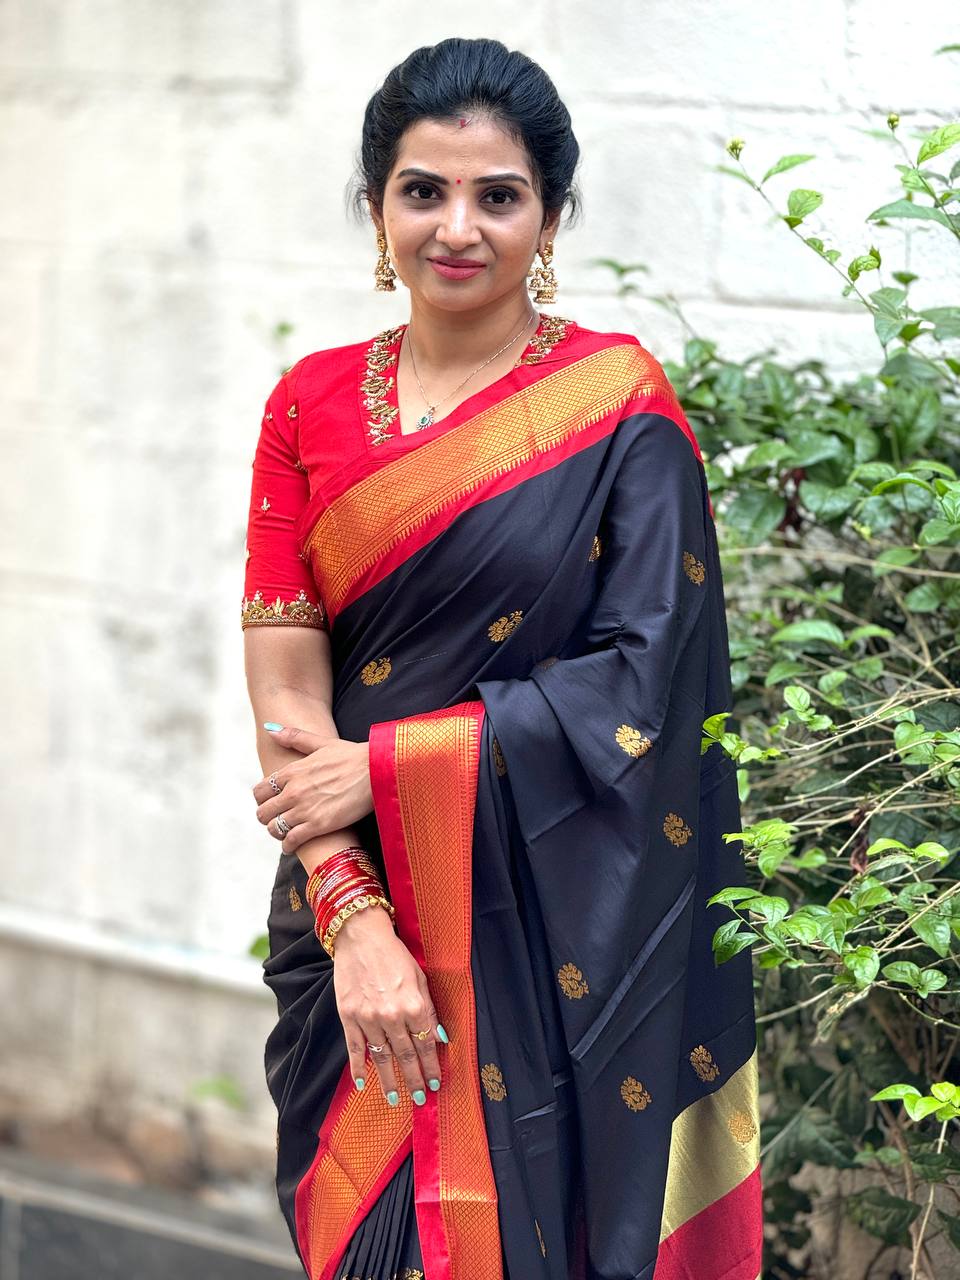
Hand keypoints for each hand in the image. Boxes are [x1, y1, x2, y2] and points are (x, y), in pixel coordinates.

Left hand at [252, 725, 373, 853]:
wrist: (377, 770)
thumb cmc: (353, 756)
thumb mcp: (322, 742)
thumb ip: (294, 737)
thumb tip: (270, 729)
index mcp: (292, 771)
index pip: (260, 791)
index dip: (262, 800)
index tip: (271, 803)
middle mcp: (293, 791)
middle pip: (262, 812)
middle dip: (267, 818)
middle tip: (278, 819)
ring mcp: (305, 809)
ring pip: (274, 828)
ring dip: (277, 833)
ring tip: (286, 833)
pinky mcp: (319, 825)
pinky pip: (292, 841)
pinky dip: (289, 846)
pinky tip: (293, 845)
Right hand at [334, 906, 446, 1103]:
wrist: (361, 937)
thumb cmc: (395, 954)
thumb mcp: (420, 977)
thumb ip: (430, 1009)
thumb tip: (440, 1038)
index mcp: (414, 1005)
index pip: (426, 1044)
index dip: (432, 1065)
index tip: (436, 1082)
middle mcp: (392, 1016)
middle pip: (405, 1055)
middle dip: (414, 1079)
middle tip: (420, 1098)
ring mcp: (368, 1018)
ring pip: (381, 1058)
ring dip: (389, 1081)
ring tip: (394, 1099)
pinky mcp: (349, 1016)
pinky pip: (355, 1049)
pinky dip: (358, 1068)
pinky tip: (362, 1084)